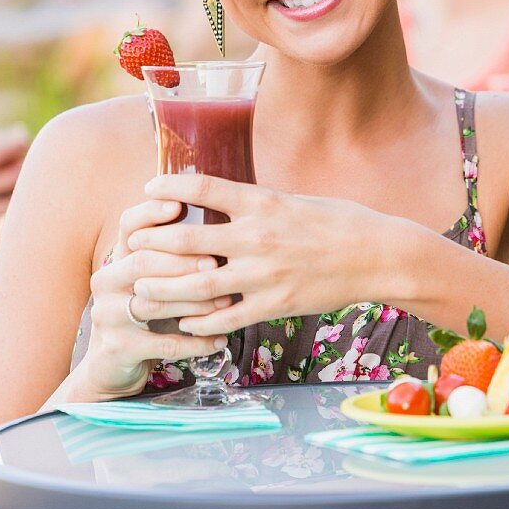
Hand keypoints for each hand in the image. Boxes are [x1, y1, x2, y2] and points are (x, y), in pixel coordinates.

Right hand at [0, 136, 27, 247]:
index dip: (17, 144)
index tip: (24, 139)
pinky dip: (16, 228)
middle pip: (12, 179)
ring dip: (25, 194)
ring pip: (13, 205)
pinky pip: (3, 235)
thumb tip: (20, 132)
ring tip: (29, 184)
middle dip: (27, 168)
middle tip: (32, 163)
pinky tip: (23, 217)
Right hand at [80, 198, 233, 399]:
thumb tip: (218, 216)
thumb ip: (173, 250)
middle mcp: (106, 281)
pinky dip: (195, 342)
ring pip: (155, 304)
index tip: (178, 205)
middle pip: (143, 262)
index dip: (151, 213)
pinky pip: (164, 344)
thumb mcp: (153, 276)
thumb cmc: (147, 308)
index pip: (128, 225)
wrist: (113, 362)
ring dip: (195, 303)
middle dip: (182, 261)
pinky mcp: (118, 348)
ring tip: (227, 302)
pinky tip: (220, 340)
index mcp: (117, 257)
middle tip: (215, 263)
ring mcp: (108, 315)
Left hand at [127, 172, 410, 337]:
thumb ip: (256, 203)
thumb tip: (222, 200)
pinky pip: (225, 318)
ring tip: (141, 287)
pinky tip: (182, 320)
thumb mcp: (294, 198)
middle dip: (151, 243)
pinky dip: (198, 321)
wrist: (378, 255)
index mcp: (262, 202)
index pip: (202, 189)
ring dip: (162, 288)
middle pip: (186, 241)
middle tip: (131, 244)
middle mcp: (257, 236)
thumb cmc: (339, 220)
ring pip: (196, 286)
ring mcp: (264, 274)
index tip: (148, 188)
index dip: (168, 187)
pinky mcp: (274, 305)